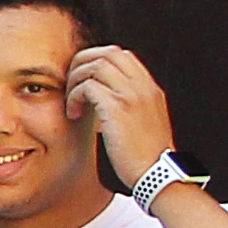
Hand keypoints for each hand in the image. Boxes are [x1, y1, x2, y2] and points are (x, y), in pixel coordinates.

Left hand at [66, 44, 174, 194]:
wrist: (156, 174)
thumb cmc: (145, 155)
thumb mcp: (143, 122)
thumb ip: (130, 105)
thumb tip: (103, 98)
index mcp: (150, 88)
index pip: (121, 55)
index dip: (97, 61)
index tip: (84, 80)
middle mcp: (143, 86)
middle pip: (107, 53)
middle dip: (82, 63)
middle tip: (71, 84)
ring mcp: (132, 95)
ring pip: (95, 65)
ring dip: (75, 80)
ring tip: (72, 101)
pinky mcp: (117, 108)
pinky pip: (87, 86)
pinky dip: (74, 96)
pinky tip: (74, 114)